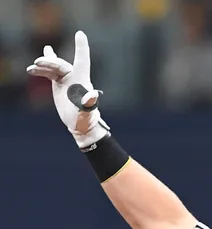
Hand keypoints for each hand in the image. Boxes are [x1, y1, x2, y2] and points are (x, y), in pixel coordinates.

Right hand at [26, 31, 108, 148]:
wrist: (80, 124)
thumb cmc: (85, 118)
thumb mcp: (87, 111)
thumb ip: (88, 103)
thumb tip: (91, 96)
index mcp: (82, 80)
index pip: (82, 60)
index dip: (81, 47)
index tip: (80, 34)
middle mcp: (74, 76)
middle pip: (61, 64)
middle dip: (49, 62)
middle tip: (37, 63)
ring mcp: (66, 78)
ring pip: (53, 67)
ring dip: (43, 66)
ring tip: (32, 68)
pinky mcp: (59, 83)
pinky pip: (49, 72)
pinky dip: (41, 70)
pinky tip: (32, 69)